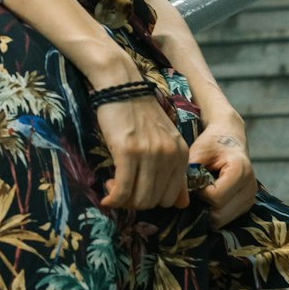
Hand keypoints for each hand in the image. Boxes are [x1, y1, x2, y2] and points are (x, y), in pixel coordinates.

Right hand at [94, 93, 191, 211]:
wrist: (122, 85)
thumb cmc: (140, 114)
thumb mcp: (165, 140)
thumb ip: (174, 171)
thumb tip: (182, 204)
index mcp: (181, 154)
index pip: (172, 198)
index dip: (152, 201)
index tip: (137, 192)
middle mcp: (169, 155)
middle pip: (155, 201)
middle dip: (136, 203)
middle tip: (122, 190)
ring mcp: (149, 153)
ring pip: (139, 199)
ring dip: (123, 200)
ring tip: (113, 187)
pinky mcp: (128, 151)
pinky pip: (123, 189)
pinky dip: (114, 198)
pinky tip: (107, 193)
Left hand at [188, 121, 255, 229]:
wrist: (229, 137)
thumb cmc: (212, 143)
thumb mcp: (198, 151)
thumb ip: (189, 172)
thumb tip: (178, 195)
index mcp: (240, 171)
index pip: (215, 198)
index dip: (200, 191)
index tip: (197, 178)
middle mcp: (250, 188)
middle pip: (219, 214)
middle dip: (203, 204)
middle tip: (199, 186)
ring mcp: (250, 199)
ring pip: (221, 221)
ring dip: (208, 209)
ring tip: (206, 189)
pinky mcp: (246, 206)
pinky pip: (225, 220)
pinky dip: (215, 211)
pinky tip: (212, 195)